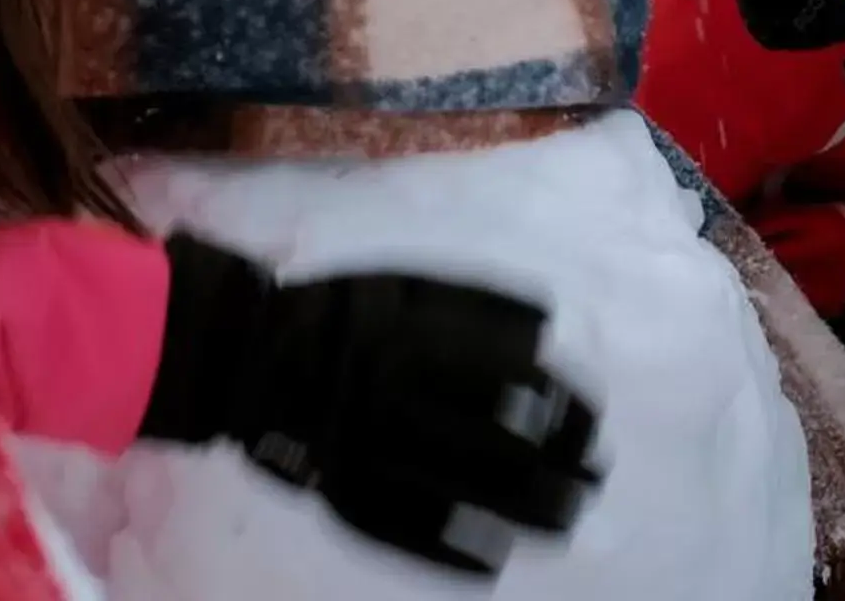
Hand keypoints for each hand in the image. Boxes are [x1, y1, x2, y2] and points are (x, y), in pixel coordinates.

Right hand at [139, 234, 602, 575]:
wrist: (249, 358)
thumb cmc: (342, 314)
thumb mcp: (409, 286)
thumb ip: (477, 305)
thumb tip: (548, 330)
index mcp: (416, 349)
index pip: (507, 387)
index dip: (557, 410)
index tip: (591, 423)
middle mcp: (399, 407)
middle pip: (493, 449)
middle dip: (554, 468)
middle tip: (594, 478)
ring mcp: (372, 459)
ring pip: (459, 496)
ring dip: (522, 513)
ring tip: (566, 519)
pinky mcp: (348, 499)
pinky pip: (408, 534)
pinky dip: (455, 550)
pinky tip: (495, 557)